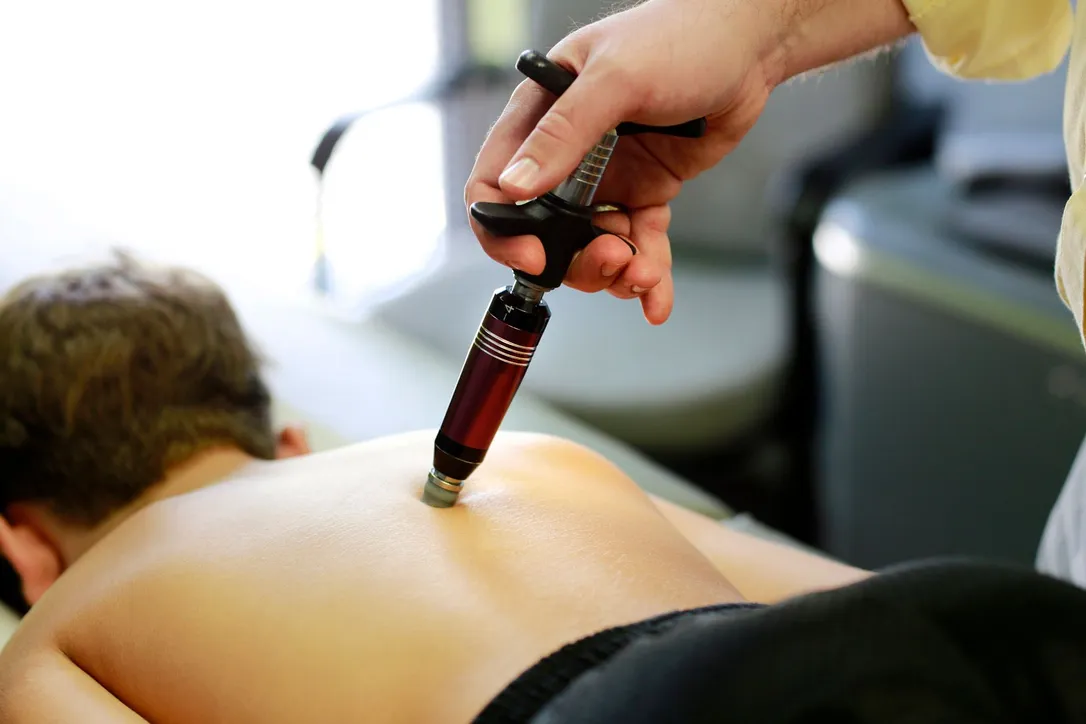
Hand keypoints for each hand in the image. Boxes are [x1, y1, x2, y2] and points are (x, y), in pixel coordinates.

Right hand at [465, 0, 782, 323]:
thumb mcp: (615, 79)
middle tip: (611, 260)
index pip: (494, 184)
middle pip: (545, 232)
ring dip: (615, 271)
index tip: (533, 257)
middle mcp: (566, 154)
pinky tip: (657, 299)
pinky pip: (639, 243)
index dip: (503, 230)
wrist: (749, 45)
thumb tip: (514, 185)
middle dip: (574, 261)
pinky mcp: (646, 192)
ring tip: (644, 273)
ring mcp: (607, 177)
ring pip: (591, 246)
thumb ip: (563, 133)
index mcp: (540, 116)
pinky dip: (648, 274)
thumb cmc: (680, 36)